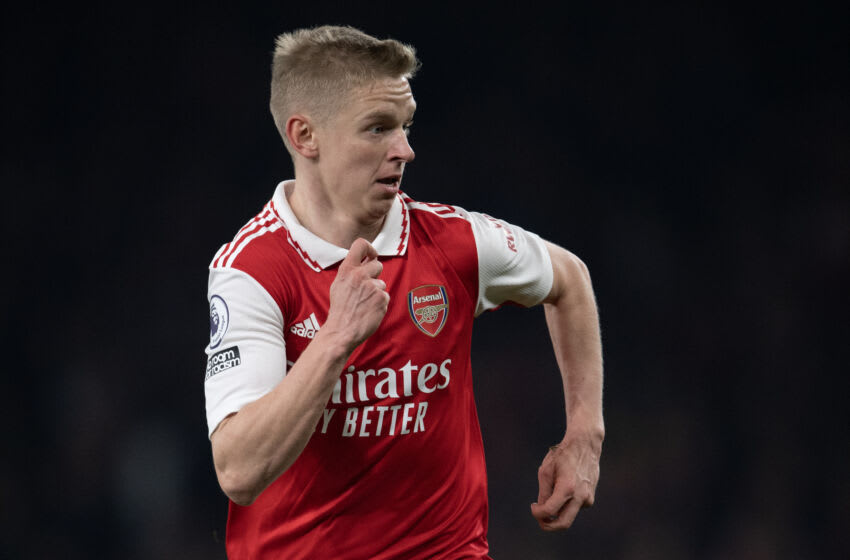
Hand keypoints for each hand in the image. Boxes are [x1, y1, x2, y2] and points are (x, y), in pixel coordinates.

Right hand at [324, 238, 389, 352]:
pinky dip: (379, 303)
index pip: (360, 244)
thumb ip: (352, 271)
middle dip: (374, 275)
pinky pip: (385, 296)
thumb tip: (368, 259)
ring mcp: (372, 287)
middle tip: (364, 289)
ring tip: (363, 303)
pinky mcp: (382, 298)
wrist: (342, 331)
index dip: (369, 248)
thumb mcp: (339, 284)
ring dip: (376, 292)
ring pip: (381, 283)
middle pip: (377, 264)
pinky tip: (369, 310)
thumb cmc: (340, 309)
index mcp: (347, 270)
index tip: (371, 256)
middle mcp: (359, 275)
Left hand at [530, 437, 600, 530]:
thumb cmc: (562, 456)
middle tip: (540, 519)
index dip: (538, 513)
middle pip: (564, 524)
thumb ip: (544, 492)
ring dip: (558, 510)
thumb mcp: (546, 470)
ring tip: (554, 487)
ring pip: (569, 514)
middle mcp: (580, 496)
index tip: (533, 507)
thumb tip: (542, 510)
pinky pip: (575, 507)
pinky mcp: (591, 499)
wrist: (585, 445)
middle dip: (549, 525)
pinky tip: (566, 484)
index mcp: (567, 488)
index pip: (550, 511)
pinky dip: (566, 503)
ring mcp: (588, 499)